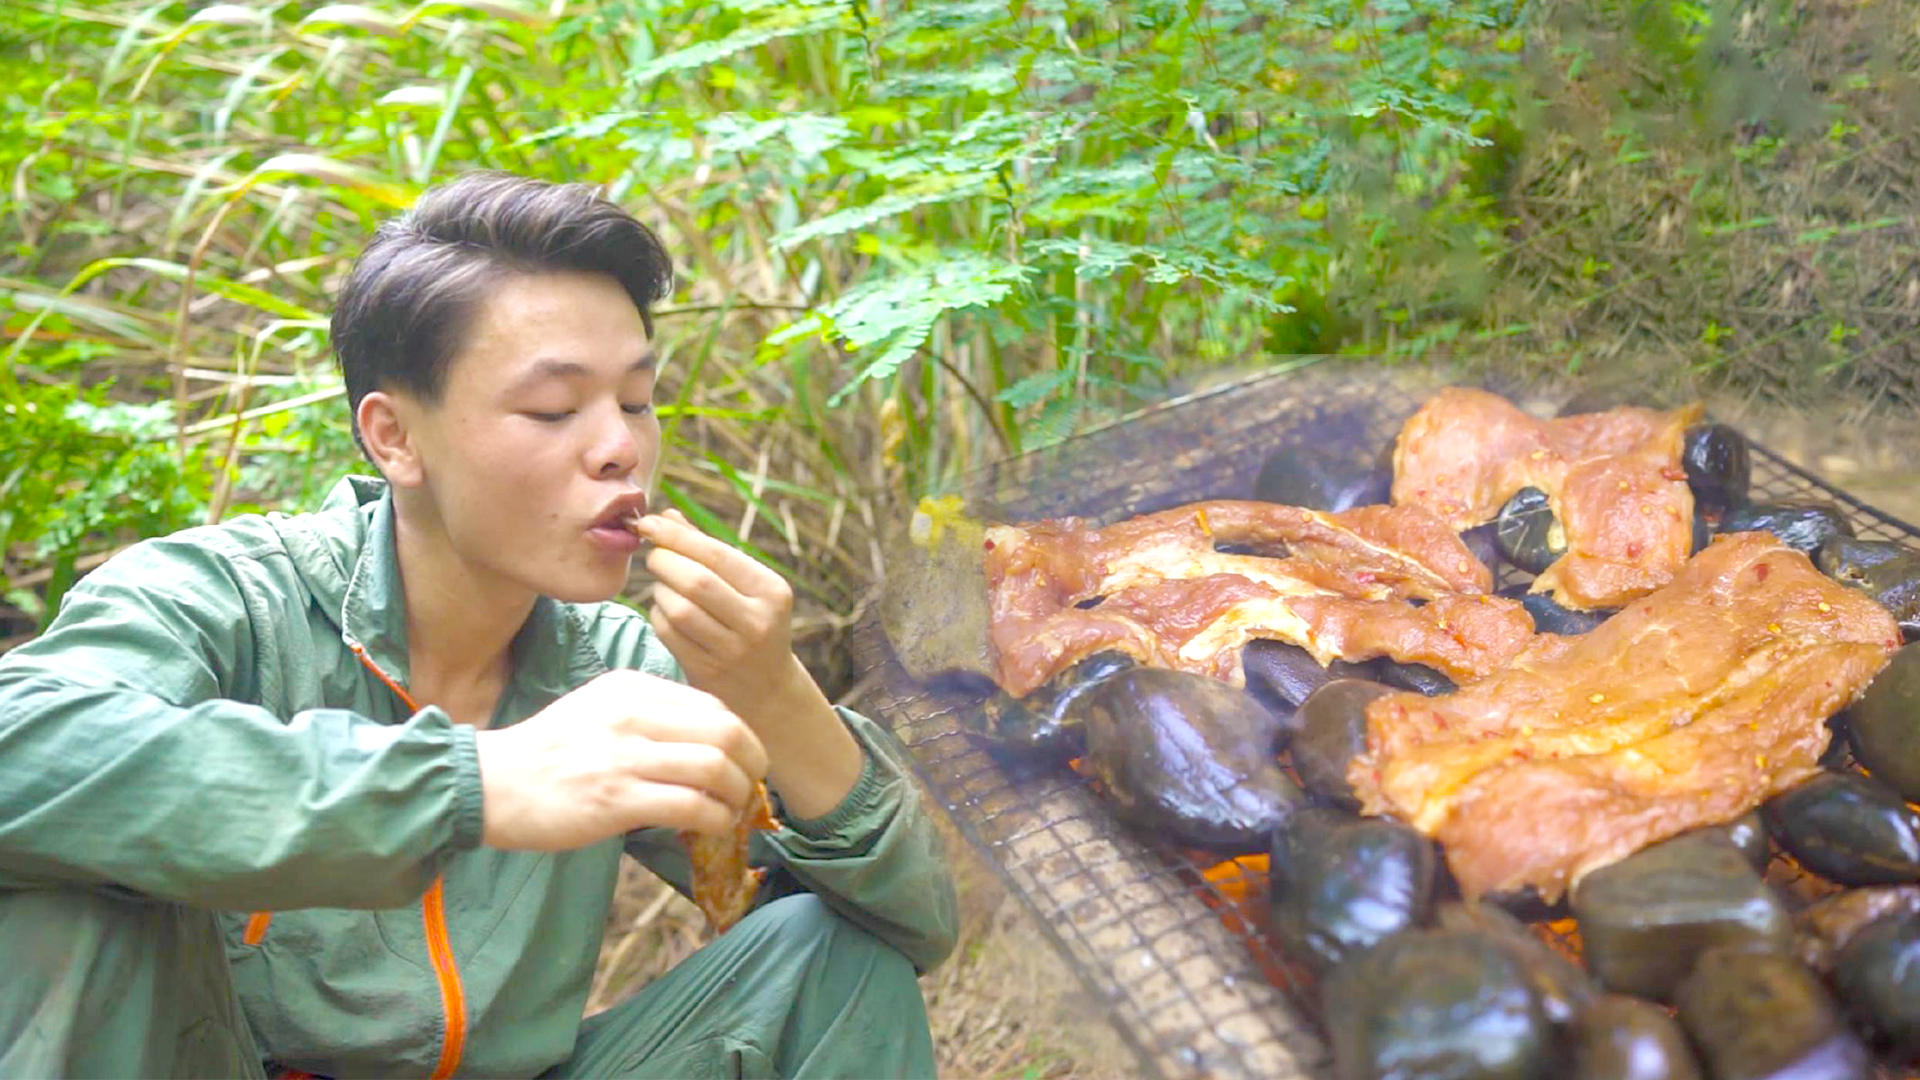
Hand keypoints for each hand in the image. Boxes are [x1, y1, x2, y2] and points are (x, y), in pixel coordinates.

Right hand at [472, 669, 767, 849]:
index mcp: (632, 688)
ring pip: (715, 767)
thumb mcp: (599, 709)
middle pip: (726, 731)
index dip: (741, 736)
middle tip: (750, 787)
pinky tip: (710, 827)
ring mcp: (624, 756)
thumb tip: (704, 740)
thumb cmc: (546, 752)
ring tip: (731, 812)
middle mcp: (633, 714)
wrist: (489, 783)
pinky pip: (691, 806)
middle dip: (752, 763)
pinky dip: (714, 819)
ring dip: (737, 795)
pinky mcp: (616, 799)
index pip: (712, 704)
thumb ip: (647, 715)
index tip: (743, 762)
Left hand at [636, 507, 864, 819]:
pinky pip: (668, 632)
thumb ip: (707, 551)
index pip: (716, 554)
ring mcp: (733, 651)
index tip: (648, 523)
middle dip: (664, 561)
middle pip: (694, 580)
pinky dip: (658, 614)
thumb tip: (666, 516)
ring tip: (665, 586)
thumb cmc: (749, 621)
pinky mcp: (708, 672)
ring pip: (677, 607)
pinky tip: (666, 612)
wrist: (766, 689)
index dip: (676, 536)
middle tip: (654, 556)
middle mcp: (758, 622)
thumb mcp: (745, 586)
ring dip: (660, 590)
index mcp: (772, 591)